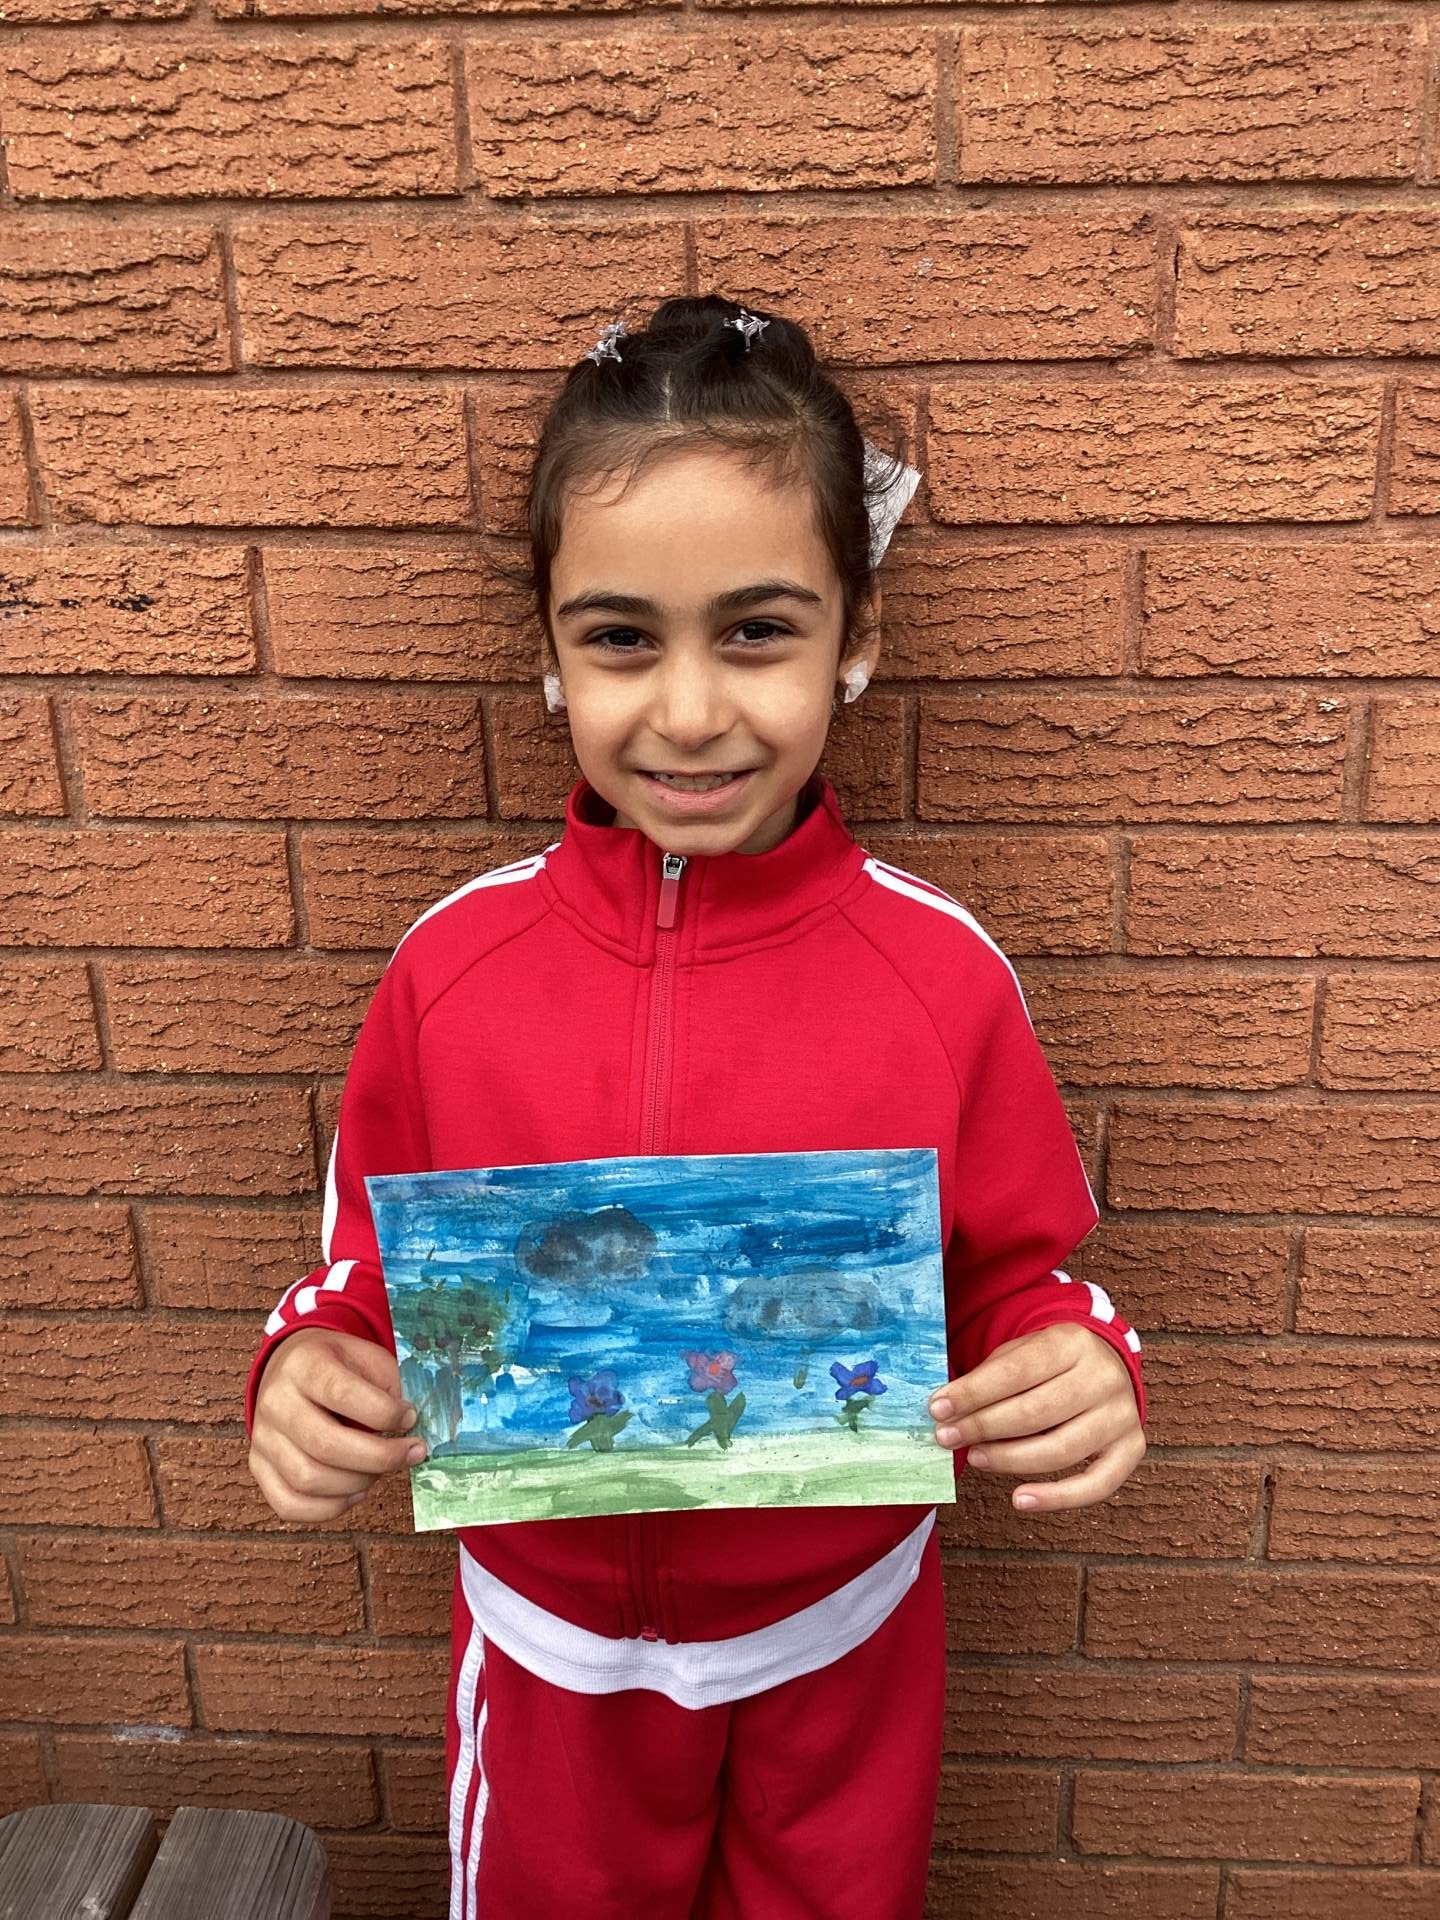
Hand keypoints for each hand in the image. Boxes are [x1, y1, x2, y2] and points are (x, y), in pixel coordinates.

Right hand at [248, 1326, 426, 1523]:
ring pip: (308, 1480)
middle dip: (380, 1458)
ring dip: (358, 1484)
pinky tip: (356, 1492)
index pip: (342, 1393)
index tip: (411, 1417)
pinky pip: (289, 1505)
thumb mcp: (367, 1357)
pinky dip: (329, 1508)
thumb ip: (390, 1386)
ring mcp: (262, 1437)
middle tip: (411, 1453)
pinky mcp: (258, 1466)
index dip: (385, 1413)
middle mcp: (275, 1400)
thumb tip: (413, 1427)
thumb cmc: (338, 1365)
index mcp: (304, 1364)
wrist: (291, 1367)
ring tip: (382, 1470)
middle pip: (325, 1445)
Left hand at [928, 1324, 1144, 1514]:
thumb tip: (944, 1412)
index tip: (938, 1409)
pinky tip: (1020, 1499)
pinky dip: (1057, 1498)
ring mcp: (1122, 1415)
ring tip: (975, 1458)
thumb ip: (988, 1379)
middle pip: (1036, 1412)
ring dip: (1009, 1460)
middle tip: (947, 1437)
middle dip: (984, 1427)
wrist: (1103, 1366)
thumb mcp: (1020, 1353)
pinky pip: (1096, 1485)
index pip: (1016, 1371)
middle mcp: (1103, 1377)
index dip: (974, 1393)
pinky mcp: (1131, 1449)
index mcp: (1072, 1342)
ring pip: (1061, 1449)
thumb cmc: (1049, 1364)